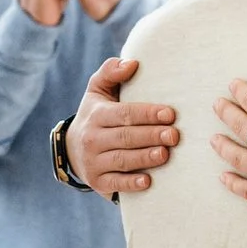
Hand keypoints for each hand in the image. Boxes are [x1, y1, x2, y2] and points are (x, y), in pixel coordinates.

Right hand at [65, 57, 178, 195]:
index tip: (170, 114)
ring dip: (144, 158)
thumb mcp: (97, 91)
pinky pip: (115, 184)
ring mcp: (94, 162)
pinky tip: (148, 182)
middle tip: (175, 135)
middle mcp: (93, 138)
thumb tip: (132, 63)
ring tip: (165, 154)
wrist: (72, 150)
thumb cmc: (96, 115)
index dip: (147, 114)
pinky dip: (131, 184)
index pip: (124, 114)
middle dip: (151, 136)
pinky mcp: (98, 182)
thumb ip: (111, 72)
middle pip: (125, 137)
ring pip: (122, 160)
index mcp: (97, 115)